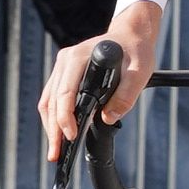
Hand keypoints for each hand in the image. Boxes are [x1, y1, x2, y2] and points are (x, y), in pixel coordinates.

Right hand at [37, 7, 158, 160]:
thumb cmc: (136, 50)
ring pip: (48, 102)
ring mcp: (62, 68)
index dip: (65, 117)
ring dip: (50, 127)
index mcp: (78, 57)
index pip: (65, 92)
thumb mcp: (140, 70)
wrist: (130, 34)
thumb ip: (126, 94)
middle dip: (54, 130)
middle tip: (56, 155)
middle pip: (52, 101)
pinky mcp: (64, 75)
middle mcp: (65, 62)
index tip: (71, 136)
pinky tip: (58, 135)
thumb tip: (108, 118)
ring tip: (55, 151)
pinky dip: (53, 118)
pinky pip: (52, 99)